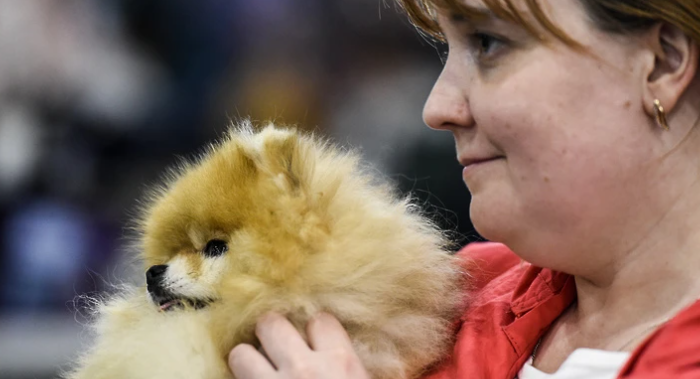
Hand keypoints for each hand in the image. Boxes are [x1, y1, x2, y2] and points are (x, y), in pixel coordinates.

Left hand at [228, 312, 370, 378]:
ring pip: (242, 353)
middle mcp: (304, 369)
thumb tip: (347, 352)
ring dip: (247, 359)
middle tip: (276, 345)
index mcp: (340, 362)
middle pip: (272, 324)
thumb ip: (354, 365)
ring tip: (254, 367)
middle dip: (272, 332)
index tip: (313, 338)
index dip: (315, 329)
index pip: (321, 320)